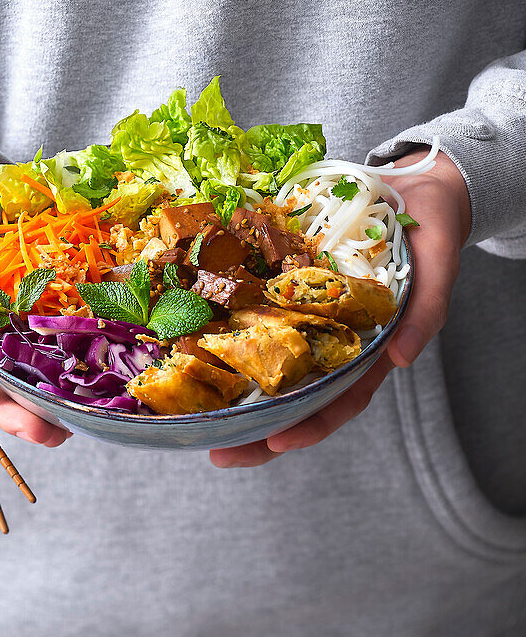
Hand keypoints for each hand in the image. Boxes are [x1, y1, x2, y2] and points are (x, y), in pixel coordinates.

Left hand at [210, 149, 470, 467]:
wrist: (418, 185)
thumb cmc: (432, 231)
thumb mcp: (439, 265)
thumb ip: (426, 311)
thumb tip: (401, 360)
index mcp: (370, 347)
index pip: (340, 399)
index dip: (311, 425)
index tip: (276, 442)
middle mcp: (334, 338)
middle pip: (296, 396)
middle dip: (258, 429)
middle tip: (217, 451)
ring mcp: (310, 314)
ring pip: (272, 361)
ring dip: (236, 390)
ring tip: (197, 414)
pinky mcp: (289, 284)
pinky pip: (259, 311)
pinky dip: (232, 327)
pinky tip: (197, 339)